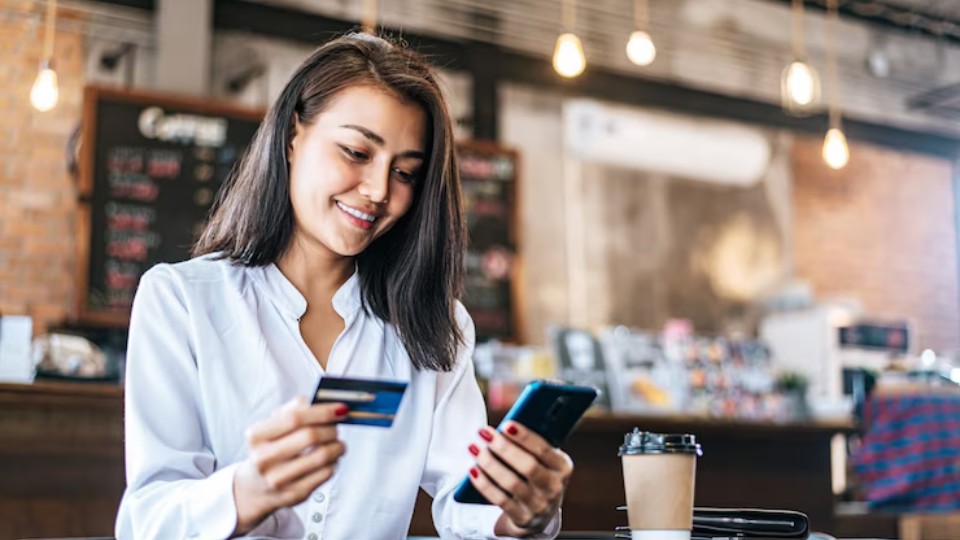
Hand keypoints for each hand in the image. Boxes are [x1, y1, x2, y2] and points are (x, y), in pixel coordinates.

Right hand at [233, 397, 347, 534]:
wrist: (256, 486)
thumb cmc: (271, 448)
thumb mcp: (273, 426)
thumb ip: (296, 409)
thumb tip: (326, 402)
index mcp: (256, 436)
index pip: (294, 418)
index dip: (322, 411)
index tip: (341, 408)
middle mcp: (263, 459)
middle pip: (309, 436)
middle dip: (331, 429)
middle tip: (337, 427)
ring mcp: (278, 479)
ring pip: (322, 456)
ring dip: (337, 446)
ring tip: (337, 443)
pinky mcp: (294, 494)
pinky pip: (325, 473)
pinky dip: (334, 462)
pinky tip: (330, 459)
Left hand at [467, 422, 571, 536]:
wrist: (540, 513)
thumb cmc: (537, 474)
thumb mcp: (543, 460)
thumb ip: (530, 444)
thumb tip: (505, 428)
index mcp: (563, 467)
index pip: (544, 449)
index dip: (525, 437)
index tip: (506, 425)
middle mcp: (554, 487)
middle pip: (528, 466)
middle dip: (504, 447)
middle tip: (484, 433)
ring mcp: (540, 505)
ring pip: (511, 483)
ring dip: (490, 463)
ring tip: (475, 448)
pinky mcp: (523, 518)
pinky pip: (500, 499)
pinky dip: (484, 484)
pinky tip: (473, 470)